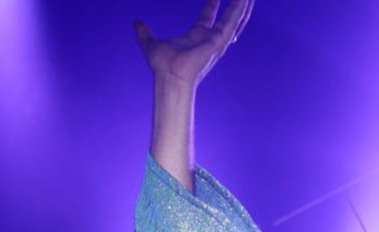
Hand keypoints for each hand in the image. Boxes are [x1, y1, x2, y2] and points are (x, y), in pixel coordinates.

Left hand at [134, 0, 251, 88]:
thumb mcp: (150, 43)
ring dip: (243, 5)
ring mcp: (217, 40)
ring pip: (235, 18)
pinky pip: (233, 20)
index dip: (211, 5)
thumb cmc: (162, 67)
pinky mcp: (219, 40)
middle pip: (227, 18)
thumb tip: (135, 23)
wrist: (169, 77)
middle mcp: (210, 39)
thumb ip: (144, 34)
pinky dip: (239, 8)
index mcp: (196, 37)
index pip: (207, 17)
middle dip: (235, 5)